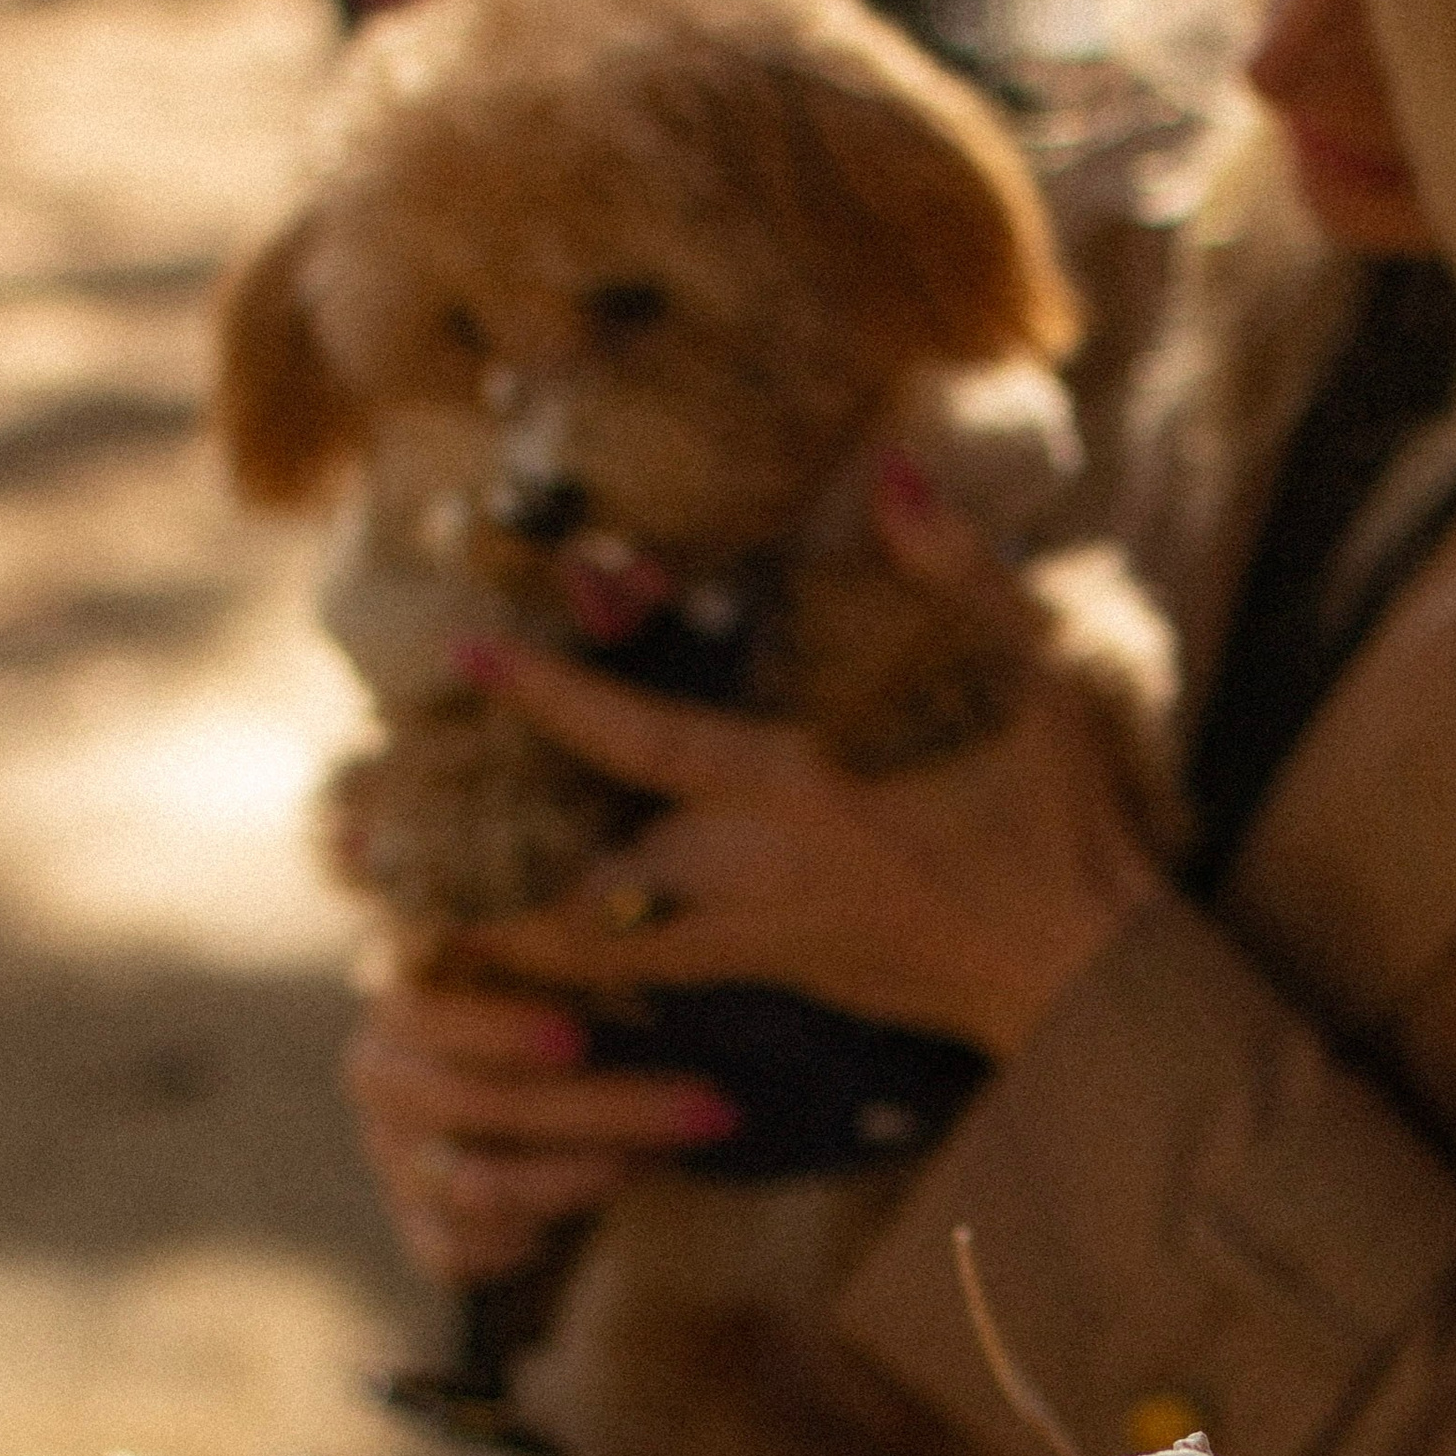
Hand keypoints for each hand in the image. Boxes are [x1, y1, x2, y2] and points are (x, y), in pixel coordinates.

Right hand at [345, 977, 737, 1284]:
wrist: (550, 1104)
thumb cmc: (577, 1010)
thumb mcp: (579, 970)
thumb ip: (585, 947)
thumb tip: (633, 914)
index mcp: (406, 995)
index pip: (427, 1014)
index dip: (495, 1030)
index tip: (577, 1039)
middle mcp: (383, 1075)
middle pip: (477, 1106)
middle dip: (605, 1109)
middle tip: (711, 1106)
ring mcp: (394, 1159)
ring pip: (480, 1187)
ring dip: (585, 1176)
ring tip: (669, 1155)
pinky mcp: (422, 1229)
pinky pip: (462, 1254)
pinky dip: (530, 1241)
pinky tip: (594, 1216)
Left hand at [448, 484, 1162, 1056]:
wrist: (1083, 983)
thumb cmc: (1059, 827)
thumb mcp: (1028, 683)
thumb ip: (955, 574)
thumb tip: (893, 471)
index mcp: (802, 797)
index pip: (648, 743)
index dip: (554, 698)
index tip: (467, 659)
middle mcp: (757, 881)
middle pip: (580, 889)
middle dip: (479, 869)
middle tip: (372, 846)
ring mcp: (761, 945)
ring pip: (602, 954)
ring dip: (511, 934)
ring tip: (418, 915)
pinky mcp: (776, 982)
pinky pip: (652, 979)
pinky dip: (582, 967)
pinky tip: (525, 957)